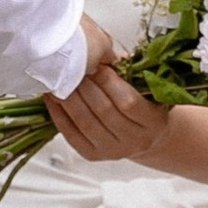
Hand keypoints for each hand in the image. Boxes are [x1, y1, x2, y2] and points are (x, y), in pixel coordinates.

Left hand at [45, 47, 173, 166]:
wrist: (143, 136)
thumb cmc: (144, 105)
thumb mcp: (145, 87)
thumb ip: (128, 72)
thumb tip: (102, 52)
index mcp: (154, 122)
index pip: (128, 102)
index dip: (109, 82)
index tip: (96, 63)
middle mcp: (136, 140)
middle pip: (104, 111)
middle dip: (85, 86)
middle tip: (73, 67)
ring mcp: (113, 151)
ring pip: (85, 122)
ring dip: (69, 98)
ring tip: (59, 79)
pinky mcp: (92, 155)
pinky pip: (71, 134)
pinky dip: (58, 114)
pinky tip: (53, 98)